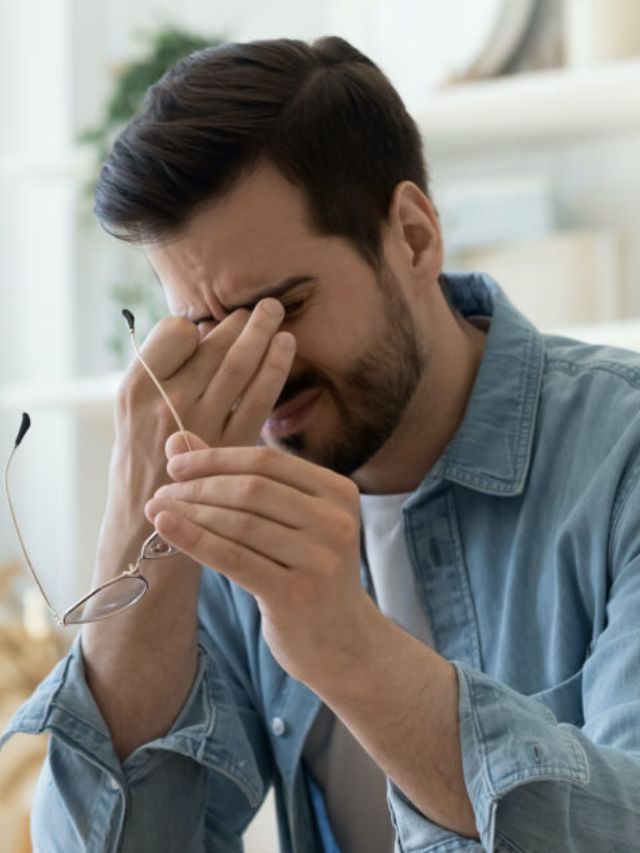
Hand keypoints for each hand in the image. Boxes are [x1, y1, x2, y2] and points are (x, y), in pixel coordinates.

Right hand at [112, 298, 295, 507]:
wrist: (145, 530)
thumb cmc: (141, 467)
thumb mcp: (132, 418)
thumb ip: (161, 378)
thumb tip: (203, 334)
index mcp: (135, 390)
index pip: (175, 332)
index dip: (197, 326)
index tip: (211, 327)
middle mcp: (165, 404)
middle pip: (212, 346)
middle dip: (242, 321)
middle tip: (264, 305)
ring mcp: (199, 426)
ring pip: (238, 365)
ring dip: (262, 334)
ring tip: (276, 313)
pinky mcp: (231, 447)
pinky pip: (259, 397)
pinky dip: (275, 368)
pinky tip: (286, 348)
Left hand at [144, 444, 378, 684]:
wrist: (343, 644)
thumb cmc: (308, 573)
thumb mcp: (288, 522)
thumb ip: (240, 478)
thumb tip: (179, 438)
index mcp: (339, 492)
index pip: (268, 461)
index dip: (216, 458)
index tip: (176, 463)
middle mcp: (335, 521)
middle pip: (252, 489)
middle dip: (199, 486)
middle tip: (162, 491)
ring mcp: (320, 558)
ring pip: (239, 523)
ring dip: (190, 512)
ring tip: (157, 510)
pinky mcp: (296, 594)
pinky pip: (233, 558)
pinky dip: (194, 539)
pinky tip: (166, 528)